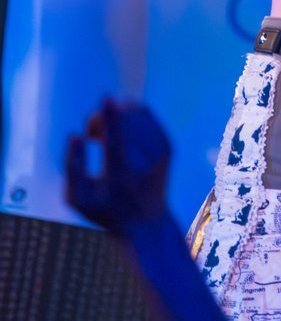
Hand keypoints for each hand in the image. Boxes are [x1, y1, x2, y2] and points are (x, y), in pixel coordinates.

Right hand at [66, 99, 170, 234]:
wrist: (147, 222)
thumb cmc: (106, 210)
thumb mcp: (78, 198)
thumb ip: (72, 166)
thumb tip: (75, 135)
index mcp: (121, 175)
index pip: (116, 140)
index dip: (110, 117)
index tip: (106, 98)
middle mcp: (145, 162)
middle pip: (126, 122)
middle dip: (104, 118)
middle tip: (92, 134)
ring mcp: (161, 152)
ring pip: (138, 113)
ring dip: (116, 115)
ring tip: (104, 135)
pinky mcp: (168, 145)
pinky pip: (146, 115)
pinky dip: (129, 116)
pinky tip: (120, 132)